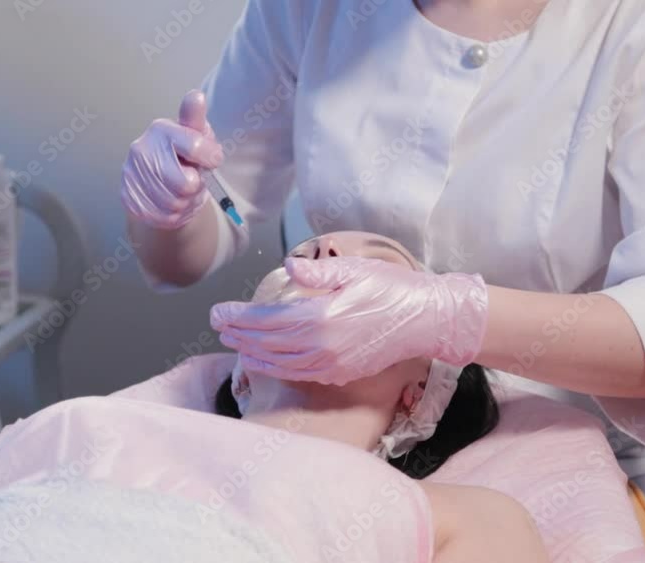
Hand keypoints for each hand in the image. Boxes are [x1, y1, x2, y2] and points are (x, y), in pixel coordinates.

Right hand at [120, 89, 223, 228]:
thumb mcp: (197, 134)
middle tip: (191, 177)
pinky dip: (174, 215)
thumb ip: (196, 119)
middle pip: (184, 183)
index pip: (194, 146)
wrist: (162, 183)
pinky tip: (171, 203)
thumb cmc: (185, 155)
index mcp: (161, 130)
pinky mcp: (129, 198)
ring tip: (182, 191)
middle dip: (195, 185)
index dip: (210, 157)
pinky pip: (162, 217)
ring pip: (174, 204)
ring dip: (186, 202)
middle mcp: (141, 150)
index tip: (211, 158)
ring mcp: (131, 175)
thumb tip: (196, 96)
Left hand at [210, 257, 488, 383]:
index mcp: (322, 316)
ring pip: (279, 363)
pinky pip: (298, 374)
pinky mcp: (341, 373)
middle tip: (217, 323)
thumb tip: (288, 267)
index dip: (239, 317)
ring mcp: (332, 364)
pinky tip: (264, 361)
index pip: (268, 319)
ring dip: (252, 352)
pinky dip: (275, 368)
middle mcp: (322, 346)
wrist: (428, 320)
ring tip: (233, 341)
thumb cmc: (394, 288)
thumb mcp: (356, 269)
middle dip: (238, 333)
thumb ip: (319, 271)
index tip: (218, 311)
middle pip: (267, 342)